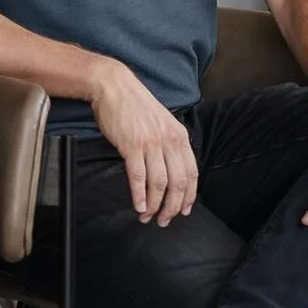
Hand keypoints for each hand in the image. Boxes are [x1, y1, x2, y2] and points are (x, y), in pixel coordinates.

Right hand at [87, 60, 198, 224]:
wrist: (114, 86)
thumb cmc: (136, 106)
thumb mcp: (163, 123)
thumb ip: (170, 144)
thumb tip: (173, 169)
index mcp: (180, 136)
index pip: (192, 172)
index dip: (189, 195)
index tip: (184, 210)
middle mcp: (169, 141)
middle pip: (178, 182)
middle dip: (173, 206)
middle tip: (165, 220)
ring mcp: (151, 143)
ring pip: (159, 183)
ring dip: (155, 205)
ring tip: (148, 217)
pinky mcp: (131, 145)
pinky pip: (138, 176)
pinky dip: (139, 195)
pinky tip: (139, 206)